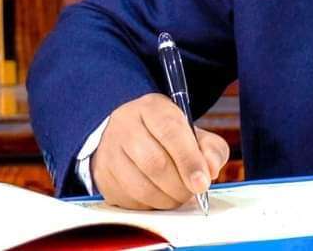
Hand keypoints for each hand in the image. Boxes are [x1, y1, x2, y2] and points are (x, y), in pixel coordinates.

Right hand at [91, 92, 228, 209]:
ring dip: (166, 199)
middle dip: (180, 185)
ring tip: (178, 195)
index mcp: (151, 107)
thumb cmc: (167, 135)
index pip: (171, 132)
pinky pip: (128, 200)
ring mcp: (108, 151)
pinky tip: (159, 197)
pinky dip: (149, 206)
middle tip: (193, 192)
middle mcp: (124, 125)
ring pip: (139, 186)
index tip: (203, 183)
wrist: (129, 135)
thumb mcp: (193, 132)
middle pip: (154, 163)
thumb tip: (211, 170)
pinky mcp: (101, 175)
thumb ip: (210, 148)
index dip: (189, 161)